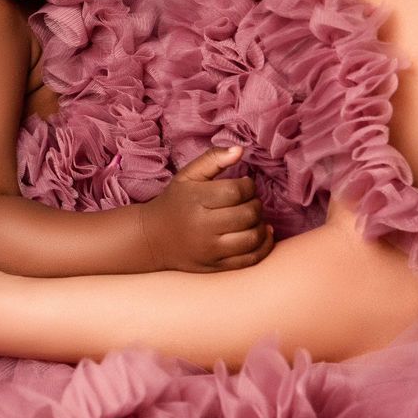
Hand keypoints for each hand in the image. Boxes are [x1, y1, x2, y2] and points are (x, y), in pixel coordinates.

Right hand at [140, 148, 274, 271]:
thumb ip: (213, 159)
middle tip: (248, 201)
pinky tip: (261, 233)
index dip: (248, 186)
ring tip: (252, 217)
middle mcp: (203, 227)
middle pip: (248, 214)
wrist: (153, 238)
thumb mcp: (188, 175)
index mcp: (196, 200)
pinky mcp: (216, 267)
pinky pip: (250, 259)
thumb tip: (240, 150)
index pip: (237, 191)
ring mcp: (210, 250)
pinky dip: (264, 246)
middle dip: (256, 204)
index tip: (244, 186)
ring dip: (260, 224)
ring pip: (252, 238)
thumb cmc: (175, 202)